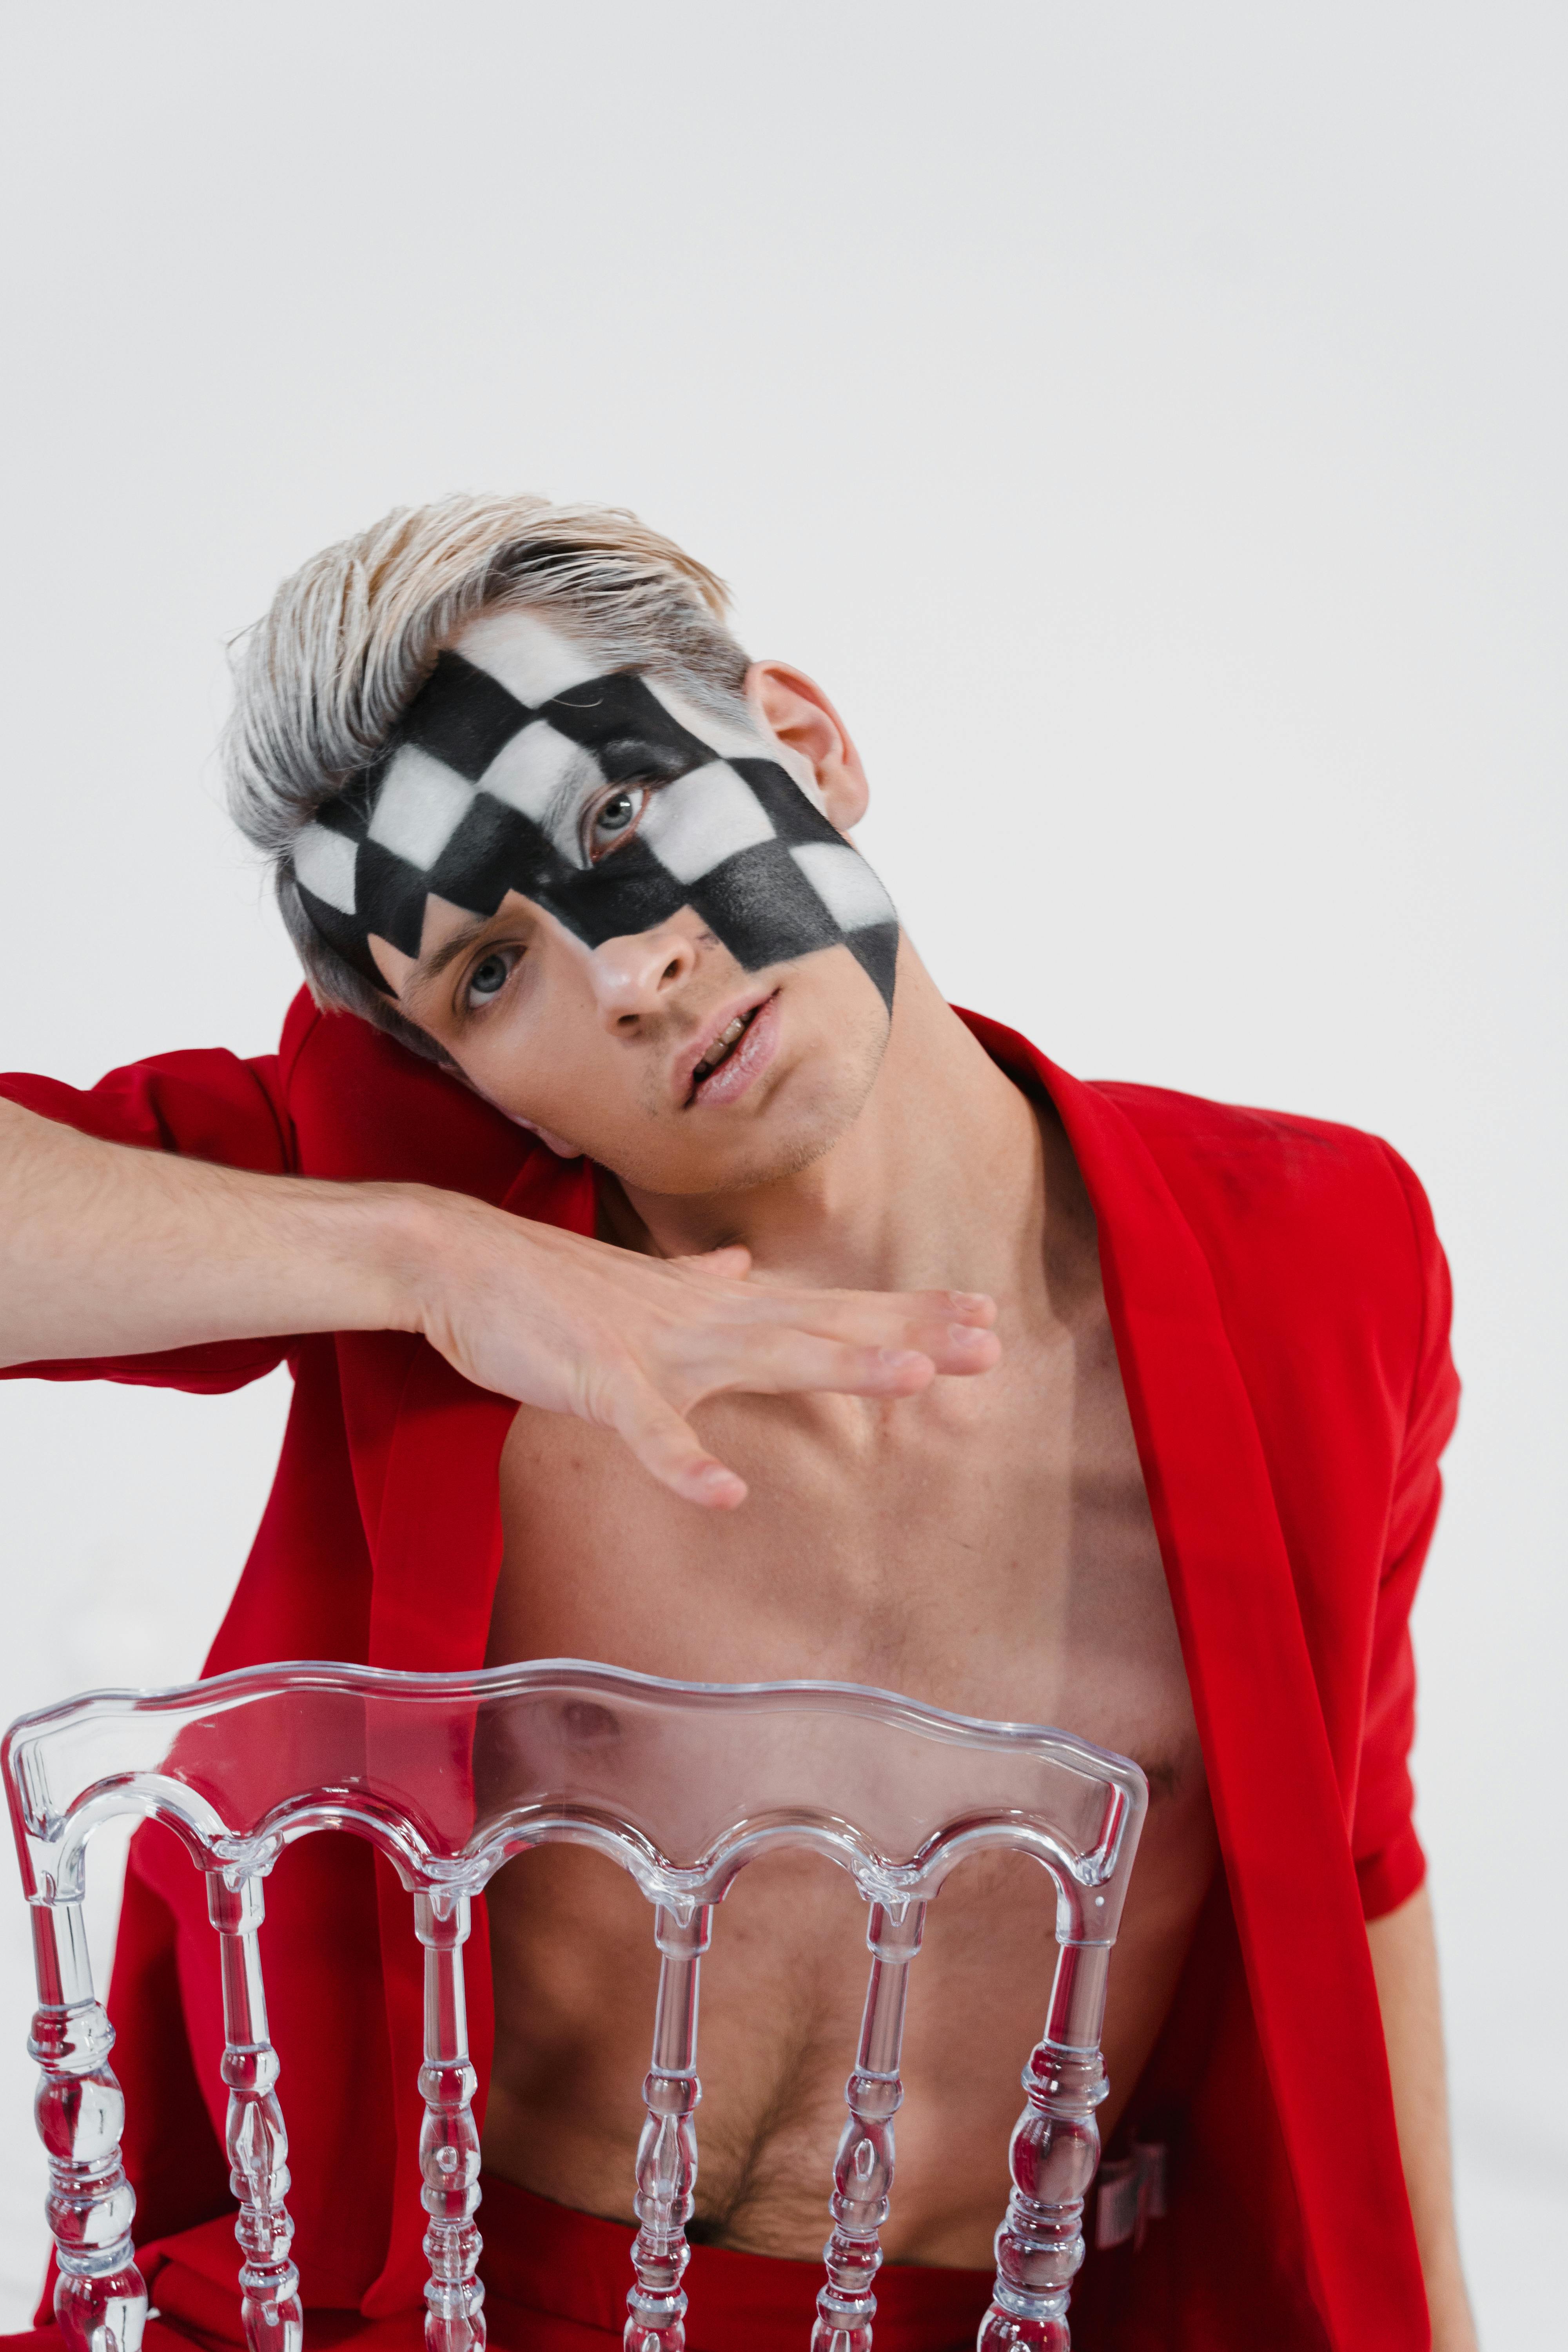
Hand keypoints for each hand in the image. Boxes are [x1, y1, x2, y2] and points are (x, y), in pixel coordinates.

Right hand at [407, 1199, 999, 1507]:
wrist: (459, 1263)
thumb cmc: (547, 1286)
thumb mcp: (641, 1286)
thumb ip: (697, 1282)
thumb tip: (740, 1264)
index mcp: (715, 1306)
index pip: (828, 1306)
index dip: (904, 1311)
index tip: (980, 1312)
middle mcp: (704, 1318)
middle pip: (823, 1325)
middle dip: (908, 1332)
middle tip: (990, 1341)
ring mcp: (654, 1349)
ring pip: (761, 1357)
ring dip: (836, 1365)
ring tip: (913, 1378)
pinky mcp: (599, 1381)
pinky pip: (648, 1431)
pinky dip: (684, 1463)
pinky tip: (726, 1495)